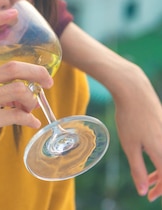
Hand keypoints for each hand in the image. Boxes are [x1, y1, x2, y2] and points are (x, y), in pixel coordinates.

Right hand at [0, 8, 53, 173]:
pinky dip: (29, 119)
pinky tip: (32, 124)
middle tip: (49, 81)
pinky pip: (16, 114)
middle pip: (12, 68)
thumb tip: (26, 90)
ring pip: (17, 91)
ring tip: (34, 108)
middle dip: (37, 73)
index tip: (12, 12)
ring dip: (32, 100)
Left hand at [112, 63, 161, 200]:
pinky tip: (148, 156)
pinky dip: (160, 157)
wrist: (134, 91)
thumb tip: (143, 190)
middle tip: (149, 190)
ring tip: (147, 176)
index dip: (160, 190)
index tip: (149, 196)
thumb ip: (137, 170)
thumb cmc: (129, 118)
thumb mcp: (129, 146)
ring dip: (160, 170)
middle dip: (161, 182)